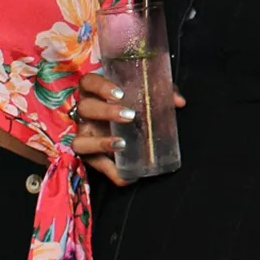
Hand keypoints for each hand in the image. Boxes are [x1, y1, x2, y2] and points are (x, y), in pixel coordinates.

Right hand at [73, 71, 186, 186]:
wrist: (120, 123)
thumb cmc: (130, 102)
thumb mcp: (143, 94)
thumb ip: (161, 93)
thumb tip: (179, 101)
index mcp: (94, 92)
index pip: (88, 82)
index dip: (100, 86)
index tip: (119, 94)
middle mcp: (85, 112)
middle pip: (85, 108)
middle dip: (106, 112)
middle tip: (130, 116)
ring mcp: (84, 133)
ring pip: (80, 139)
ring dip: (101, 143)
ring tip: (122, 144)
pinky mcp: (88, 153)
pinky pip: (93, 164)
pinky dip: (110, 171)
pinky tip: (126, 177)